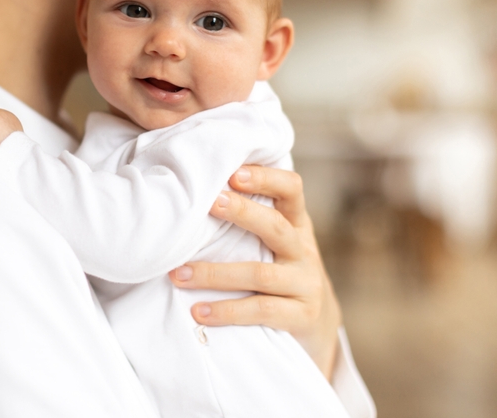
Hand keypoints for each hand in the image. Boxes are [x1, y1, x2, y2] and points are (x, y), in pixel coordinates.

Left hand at [168, 165, 341, 378]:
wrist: (317, 323)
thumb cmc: (280, 270)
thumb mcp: (274, 242)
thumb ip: (248, 219)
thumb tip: (195, 192)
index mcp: (296, 223)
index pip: (291, 189)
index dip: (266, 178)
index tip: (233, 173)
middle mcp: (303, 250)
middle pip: (276, 226)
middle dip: (242, 213)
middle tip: (209, 203)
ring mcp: (306, 284)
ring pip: (260, 274)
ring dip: (215, 274)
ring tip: (179, 275)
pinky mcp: (302, 316)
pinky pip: (260, 310)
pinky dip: (227, 311)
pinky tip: (199, 312)